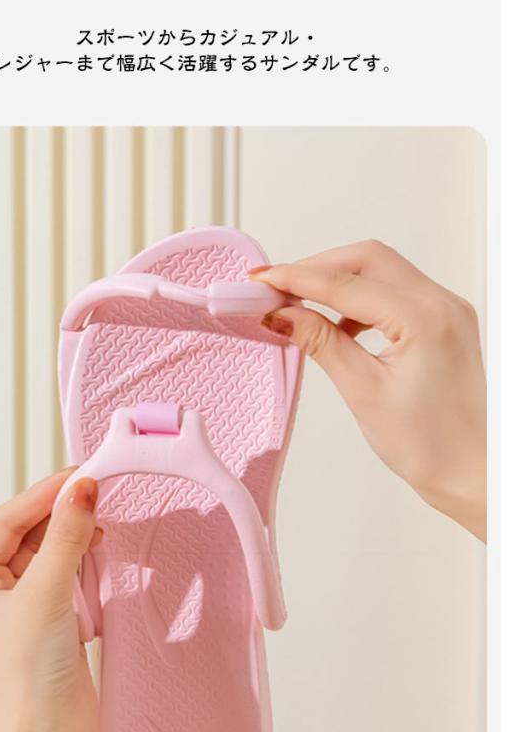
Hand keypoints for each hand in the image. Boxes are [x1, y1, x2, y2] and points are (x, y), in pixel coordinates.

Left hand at [0, 469, 104, 731]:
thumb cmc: (27, 678)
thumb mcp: (45, 594)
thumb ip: (66, 536)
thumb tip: (82, 487)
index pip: (8, 521)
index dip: (44, 495)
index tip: (82, 476)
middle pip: (30, 535)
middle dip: (62, 513)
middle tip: (99, 491)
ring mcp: (28, 613)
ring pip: (53, 557)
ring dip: (77, 537)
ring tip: (105, 520)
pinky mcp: (57, 630)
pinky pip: (72, 582)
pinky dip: (89, 565)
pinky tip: (107, 556)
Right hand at [251, 240, 485, 540]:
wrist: (471, 470)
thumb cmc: (431, 445)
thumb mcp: (363, 391)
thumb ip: (321, 343)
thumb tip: (283, 315)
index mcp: (425, 319)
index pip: (346, 283)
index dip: (296, 278)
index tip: (261, 281)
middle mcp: (442, 303)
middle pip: (367, 260)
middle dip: (317, 268)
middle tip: (275, 289)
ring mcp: (447, 309)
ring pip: (382, 270)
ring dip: (338, 280)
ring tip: (300, 306)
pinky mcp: (444, 321)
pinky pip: (396, 291)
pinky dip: (361, 297)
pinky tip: (338, 323)